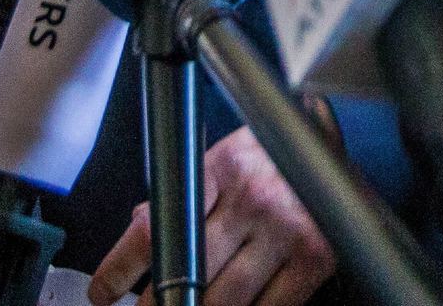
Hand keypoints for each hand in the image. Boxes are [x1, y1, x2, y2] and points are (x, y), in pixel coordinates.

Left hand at [90, 128, 334, 305]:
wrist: (339, 152)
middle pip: (186, 272)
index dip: (119, 267)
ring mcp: (287, 230)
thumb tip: (140, 226)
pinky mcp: (315, 259)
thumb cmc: (278, 155)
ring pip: (223, 301)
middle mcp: (255, 195)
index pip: (158, 224)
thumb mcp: (227, 157)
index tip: (102, 292)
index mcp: (224, 164)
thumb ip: (185, 192)